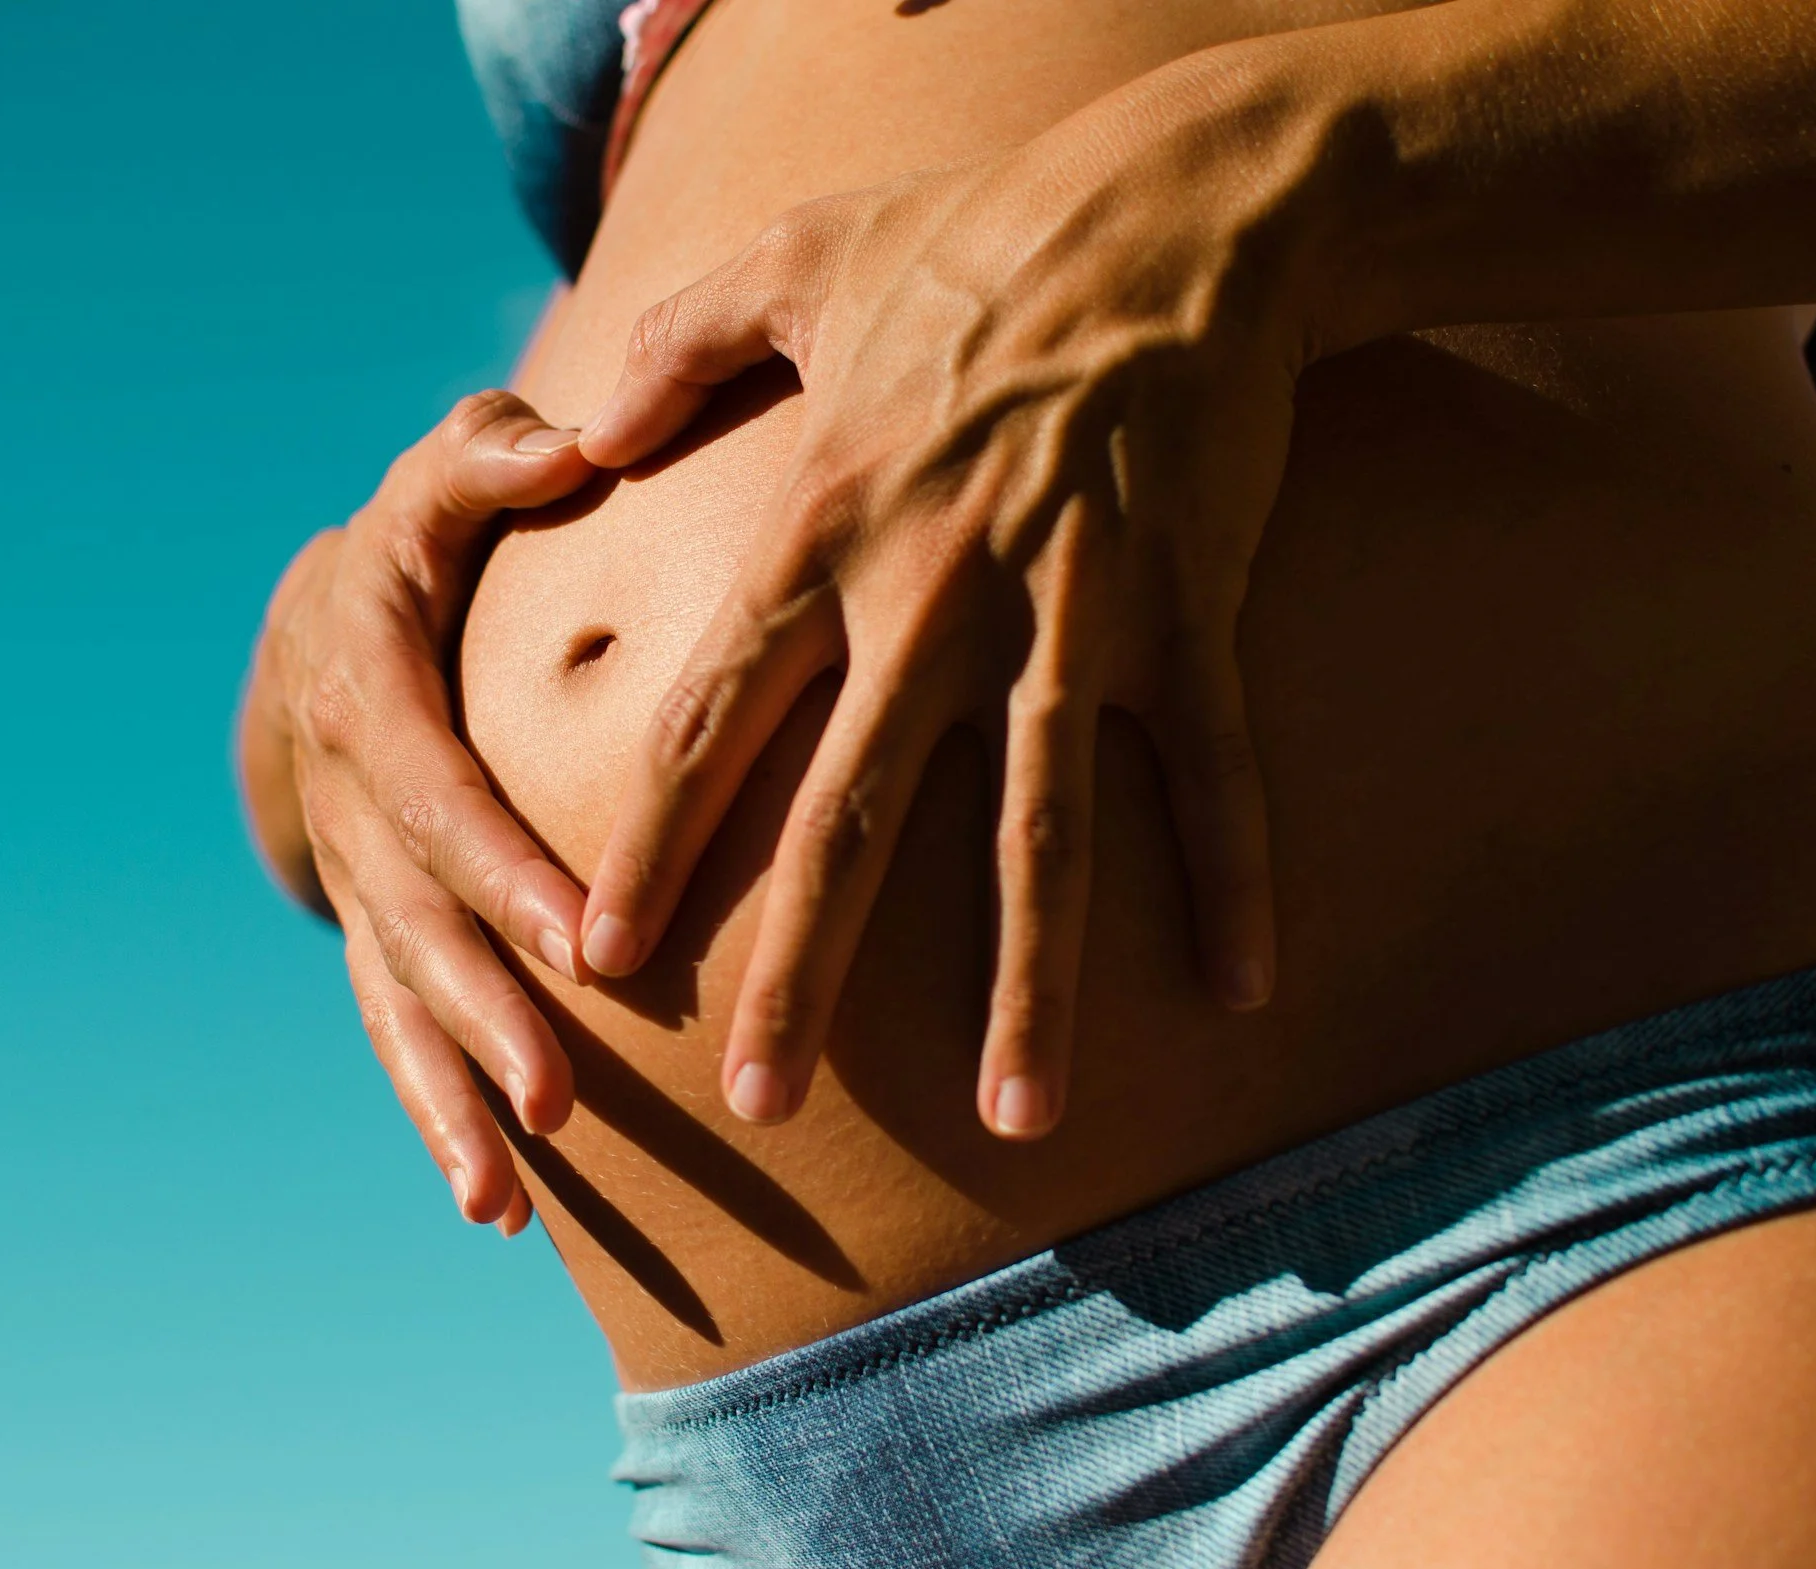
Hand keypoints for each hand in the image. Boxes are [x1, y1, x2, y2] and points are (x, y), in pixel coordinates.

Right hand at [240, 390, 595, 1231]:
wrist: (319, 638)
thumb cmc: (419, 551)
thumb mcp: (436, 485)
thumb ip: (490, 461)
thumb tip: (570, 443)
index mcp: (369, 697)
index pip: (438, 794)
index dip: (502, 871)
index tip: (585, 940)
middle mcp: (352, 807)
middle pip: (419, 925)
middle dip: (486, 1014)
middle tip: (561, 1095)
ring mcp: (358, 885)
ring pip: (397, 1003)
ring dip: (449, 1098)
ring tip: (505, 1191)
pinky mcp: (375, 936)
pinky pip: (396, 1033)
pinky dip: (436, 1118)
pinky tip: (496, 1207)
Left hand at [572, 54, 1337, 1140]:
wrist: (1174, 205)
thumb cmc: (975, 236)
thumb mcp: (791, 260)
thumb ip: (671, 348)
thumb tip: (575, 426)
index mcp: (824, 533)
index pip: (714, 722)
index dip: (652, 848)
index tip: (599, 959)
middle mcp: (933, 598)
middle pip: (852, 820)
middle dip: (803, 971)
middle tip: (757, 1103)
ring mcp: (1069, 615)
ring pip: (1038, 833)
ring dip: (1030, 984)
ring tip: (1022, 1117)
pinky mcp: (1190, 610)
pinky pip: (1213, 770)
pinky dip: (1231, 879)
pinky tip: (1240, 992)